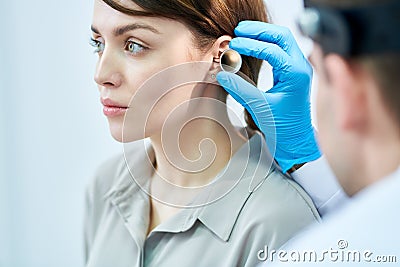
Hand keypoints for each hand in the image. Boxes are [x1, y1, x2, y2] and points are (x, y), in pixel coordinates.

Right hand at [217, 21, 320, 172]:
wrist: (295, 139)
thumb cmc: (283, 127)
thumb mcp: (260, 107)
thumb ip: (240, 89)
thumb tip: (222, 74)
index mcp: (296, 74)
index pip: (272, 50)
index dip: (250, 45)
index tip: (233, 46)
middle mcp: (300, 67)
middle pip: (281, 36)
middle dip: (259, 30)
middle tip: (238, 30)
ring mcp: (298, 68)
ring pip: (282, 40)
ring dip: (262, 34)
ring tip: (242, 34)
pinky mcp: (292, 72)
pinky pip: (280, 50)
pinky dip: (265, 44)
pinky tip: (251, 46)